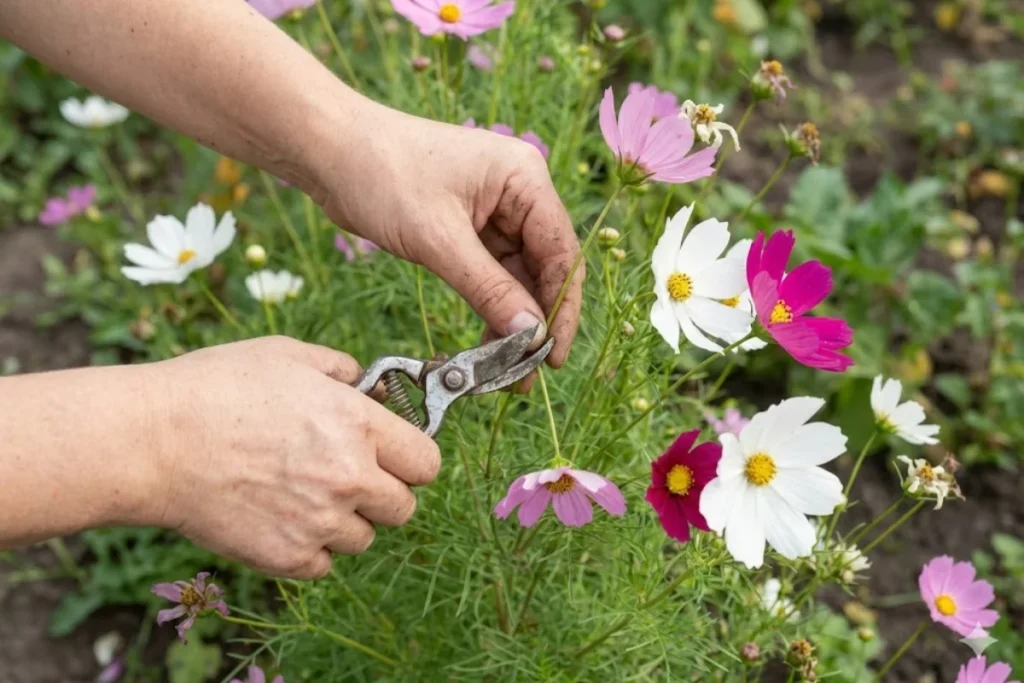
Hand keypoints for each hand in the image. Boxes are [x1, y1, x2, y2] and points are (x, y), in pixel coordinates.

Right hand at [146, 337, 440, 578]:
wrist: (153, 441)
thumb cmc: (215, 388)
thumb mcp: (286, 356)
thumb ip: (340, 369)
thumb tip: (364, 382)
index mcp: (359, 424)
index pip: (427, 463)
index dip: (412, 460)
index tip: (395, 458)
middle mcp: (350, 477)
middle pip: (404, 508)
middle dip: (383, 493)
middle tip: (348, 477)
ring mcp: (320, 522)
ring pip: (364, 538)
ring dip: (345, 522)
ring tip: (302, 495)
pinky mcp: (287, 557)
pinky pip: (323, 564)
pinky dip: (309, 548)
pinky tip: (279, 518)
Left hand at [316, 99, 582, 367]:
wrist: (330, 151)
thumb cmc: (383, 176)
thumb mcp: (438, 239)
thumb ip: (489, 289)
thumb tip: (531, 336)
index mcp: (524, 178)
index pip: (561, 252)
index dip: (561, 308)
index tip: (551, 357)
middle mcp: (519, 192)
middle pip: (545, 267)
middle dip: (537, 321)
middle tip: (527, 374)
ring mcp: (496, 210)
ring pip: (519, 277)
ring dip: (513, 322)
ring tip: (506, 371)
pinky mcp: (472, 227)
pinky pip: (493, 275)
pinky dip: (491, 308)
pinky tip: (488, 346)